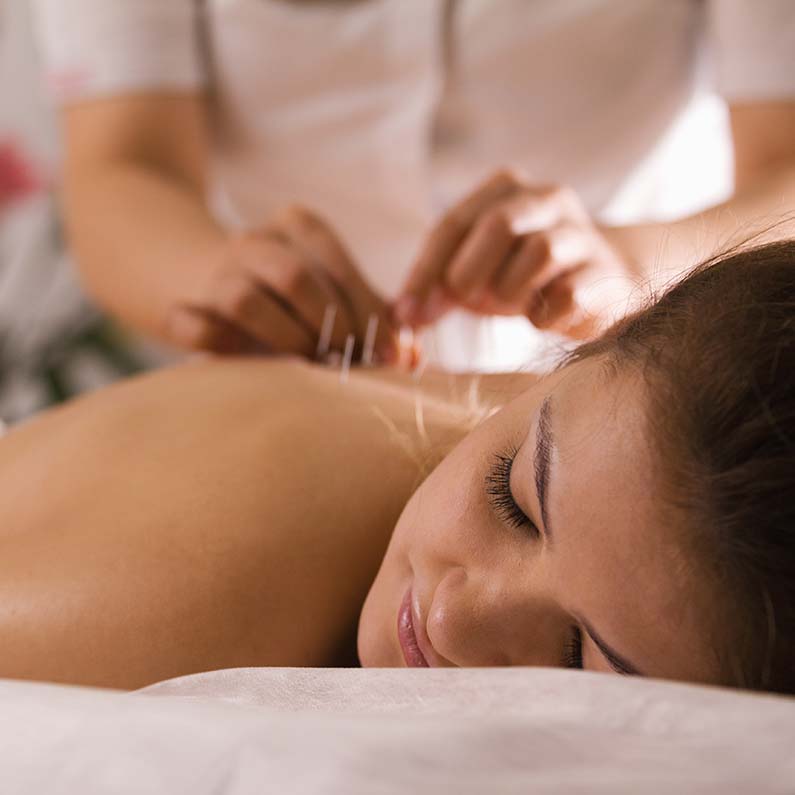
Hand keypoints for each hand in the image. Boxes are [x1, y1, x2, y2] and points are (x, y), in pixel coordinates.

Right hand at [164, 205, 398, 360]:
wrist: (202, 279)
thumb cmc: (288, 297)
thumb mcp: (332, 295)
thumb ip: (373, 317)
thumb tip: (415, 354)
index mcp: (298, 226)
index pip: (337, 267)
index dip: (367, 313)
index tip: (391, 355)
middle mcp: (254, 241)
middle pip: (295, 279)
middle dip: (329, 328)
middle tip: (348, 363)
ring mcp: (214, 272)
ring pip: (246, 300)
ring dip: (284, 340)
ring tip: (307, 366)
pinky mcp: (179, 306)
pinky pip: (193, 324)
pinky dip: (211, 341)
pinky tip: (235, 358)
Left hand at [394, 171, 637, 338]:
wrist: (600, 283)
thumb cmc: (523, 275)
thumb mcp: (476, 271)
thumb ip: (439, 286)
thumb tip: (403, 316)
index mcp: (506, 189)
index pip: (454, 223)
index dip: (425, 271)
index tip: (407, 313)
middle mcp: (547, 198)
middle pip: (499, 224)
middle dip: (469, 272)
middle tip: (465, 302)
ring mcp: (581, 233)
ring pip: (539, 252)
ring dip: (511, 291)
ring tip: (512, 303)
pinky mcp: (603, 273)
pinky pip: (567, 295)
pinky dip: (544, 315)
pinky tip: (542, 316)